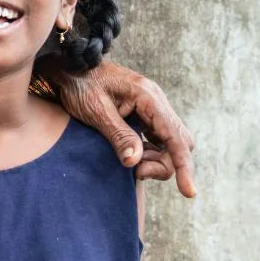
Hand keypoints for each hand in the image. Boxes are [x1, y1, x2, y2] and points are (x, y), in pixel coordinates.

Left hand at [52, 60, 195, 197]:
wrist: (70, 68)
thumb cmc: (80, 86)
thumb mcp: (96, 111)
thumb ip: (118, 136)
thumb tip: (135, 163)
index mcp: (148, 97)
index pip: (175, 137)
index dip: (184, 166)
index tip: (189, 192)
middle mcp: (156, 101)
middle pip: (178, 142)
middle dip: (165, 163)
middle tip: (136, 172)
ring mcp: (152, 107)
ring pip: (170, 142)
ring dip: (156, 159)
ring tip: (129, 163)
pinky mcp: (145, 113)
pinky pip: (158, 138)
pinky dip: (149, 152)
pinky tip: (131, 155)